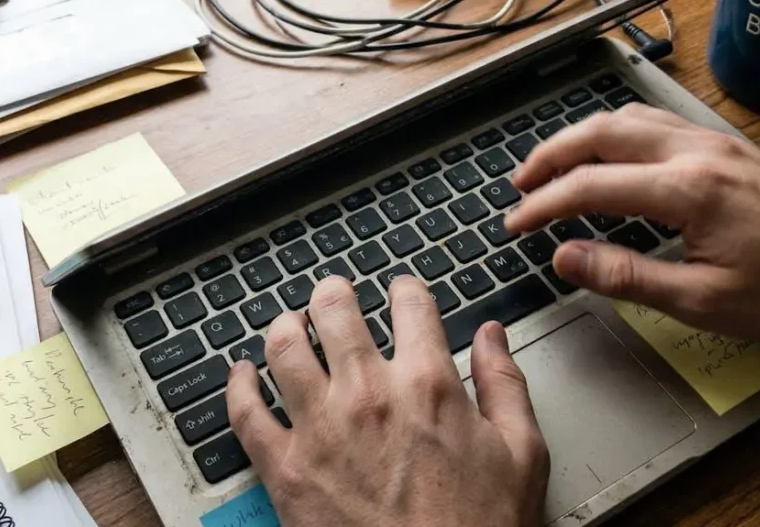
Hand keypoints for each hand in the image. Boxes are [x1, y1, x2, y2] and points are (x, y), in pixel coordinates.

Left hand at [226, 276, 549, 526]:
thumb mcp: (521, 454)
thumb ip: (505, 384)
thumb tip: (491, 336)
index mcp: (428, 385)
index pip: (409, 304)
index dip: (406, 289)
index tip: (402, 293)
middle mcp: (368, 396)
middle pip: (334, 311)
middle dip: (334, 294)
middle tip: (334, 295)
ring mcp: (320, 430)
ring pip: (283, 348)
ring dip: (285, 326)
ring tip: (290, 324)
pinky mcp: (286, 471)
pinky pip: (246, 413)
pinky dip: (238, 385)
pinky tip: (242, 373)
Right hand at [504, 104, 759, 337]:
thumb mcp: (703, 301)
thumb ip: (627, 276)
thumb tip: (567, 258)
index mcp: (687, 190)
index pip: (590, 186)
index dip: (543, 205)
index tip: (515, 224)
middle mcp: (696, 152)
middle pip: (601, 133)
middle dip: (550, 156)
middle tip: (519, 185)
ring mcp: (713, 142)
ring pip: (628, 118)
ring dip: (581, 137)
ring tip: (552, 166)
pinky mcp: (726, 146)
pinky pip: (656, 122)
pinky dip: (616, 132)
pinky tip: (609, 153)